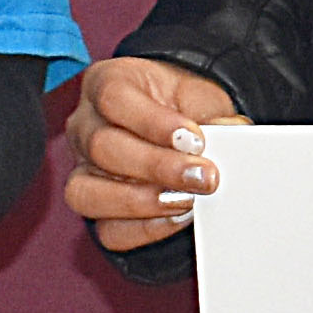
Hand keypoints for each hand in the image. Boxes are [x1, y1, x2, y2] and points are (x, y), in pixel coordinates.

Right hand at [64, 52, 246, 246]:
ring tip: (188, 201)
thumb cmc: (183, 108)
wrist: (179, 133)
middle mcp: (84, 126)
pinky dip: (144, 229)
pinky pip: (106, 229)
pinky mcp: (94, 207)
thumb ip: (212, 113)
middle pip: (103, 147)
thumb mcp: (200, 97)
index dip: (153, 122)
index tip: (195, 140)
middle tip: (203, 177)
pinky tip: (176, 217)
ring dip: (143, 202)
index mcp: (105, 84)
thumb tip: (230, 133)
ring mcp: (82, 170)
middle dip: (158, 167)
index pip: (113, 98)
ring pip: (88, 193)